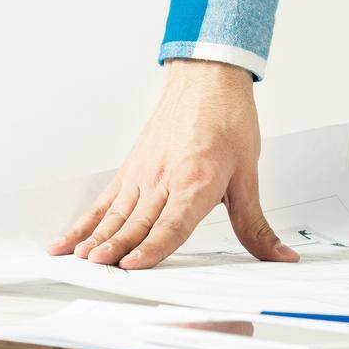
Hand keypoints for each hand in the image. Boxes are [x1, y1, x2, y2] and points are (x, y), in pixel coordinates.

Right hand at [45, 59, 299, 268]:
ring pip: (117, 213)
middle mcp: (166, 178)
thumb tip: (280, 256)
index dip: (153, 246)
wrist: (207, 79)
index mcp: (197, 181)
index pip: (173, 222)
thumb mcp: (249, 175)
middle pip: (139, 221)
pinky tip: (69, 240)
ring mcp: (143, 174)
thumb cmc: (228, 120)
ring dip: (97, 237)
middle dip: (117, 248)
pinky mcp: (131, 169)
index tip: (134, 265)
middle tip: (99, 269)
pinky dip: (85, 222)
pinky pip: (105, 201)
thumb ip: (256, 226)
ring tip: (81, 258)